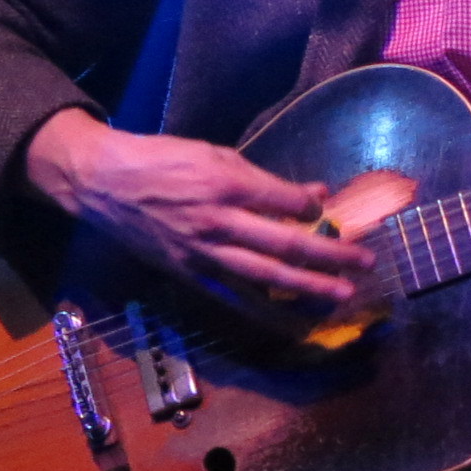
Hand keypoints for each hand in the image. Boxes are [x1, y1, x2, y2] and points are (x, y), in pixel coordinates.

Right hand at [26, 110, 372, 307]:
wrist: (103, 183)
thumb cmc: (161, 161)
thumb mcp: (213, 154)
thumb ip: (266, 178)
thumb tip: (315, 192)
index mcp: (224, 184)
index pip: (286, 203)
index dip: (315, 209)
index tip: (331, 211)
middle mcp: (217, 222)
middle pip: (286, 244)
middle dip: (331, 256)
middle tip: (367, 262)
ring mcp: (202, 252)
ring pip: (266, 276)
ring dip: (310, 287)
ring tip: (344, 294)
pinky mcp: (189, 272)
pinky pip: (235, 295)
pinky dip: (268, 308)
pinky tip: (294, 316)